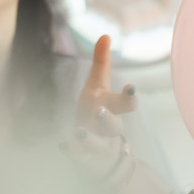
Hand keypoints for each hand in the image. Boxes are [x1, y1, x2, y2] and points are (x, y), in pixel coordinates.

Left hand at [62, 36, 135, 183]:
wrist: (101, 154)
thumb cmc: (98, 113)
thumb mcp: (98, 87)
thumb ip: (101, 63)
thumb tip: (105, 35)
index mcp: (111, 109)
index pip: (126, 103)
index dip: (128, 96)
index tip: (130, 88)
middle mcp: (107, 129)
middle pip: (114, 126)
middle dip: (109, 118)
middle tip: (99, 110)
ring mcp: (97, 145)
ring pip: (97, 144)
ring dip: (88, 138)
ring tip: (78, 130)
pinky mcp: (84, 159)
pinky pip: (79, 157)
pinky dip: (72, 152)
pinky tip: (63, 145)